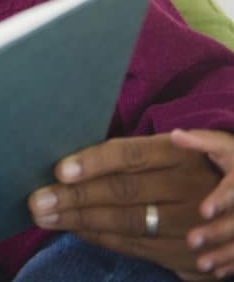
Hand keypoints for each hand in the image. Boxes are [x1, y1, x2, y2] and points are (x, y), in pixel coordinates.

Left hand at [26, 133, 220, 280]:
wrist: (230, 211)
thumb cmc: (182, 170)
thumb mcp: (170, 151)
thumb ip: (131, 155)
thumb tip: (70, 159)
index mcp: (179, 152)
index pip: (130, 155)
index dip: (93, 162)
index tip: (59, 171)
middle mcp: (187, 186)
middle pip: (122, 191)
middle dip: (74, 197)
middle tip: (36, 199)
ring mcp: (188, 223)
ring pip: (124, 221)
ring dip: (78, 220)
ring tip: (43, 216)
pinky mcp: (183, 251)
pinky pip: (132, 244)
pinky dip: (97, 236)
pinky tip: (71, 228)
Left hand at [171, 129, 233, 277]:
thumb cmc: (233, 158)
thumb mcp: (221, 145)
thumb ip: (199, 143)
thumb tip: (174, 135)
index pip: (233, 189)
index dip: (219, 200)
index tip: (203, 210)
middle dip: (217, 232)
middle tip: (191, 240)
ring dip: (224, 253)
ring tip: (201, 264)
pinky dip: (232, 264)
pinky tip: (215, 273)